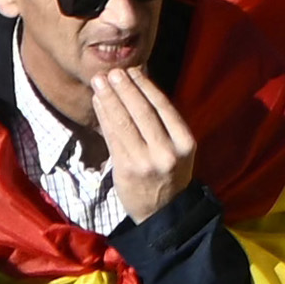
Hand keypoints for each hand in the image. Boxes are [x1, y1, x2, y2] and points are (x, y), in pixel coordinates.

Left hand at [86, 48, 197, 222]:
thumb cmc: (169, 174)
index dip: (146, 86)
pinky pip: (113, 139)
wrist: (162, 213)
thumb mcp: (177, 149)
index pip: (163, 107)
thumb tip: (141, 89)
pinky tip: (99, 105)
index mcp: (185, 141)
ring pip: (125, 124)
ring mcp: (145, 161)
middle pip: (142, 112)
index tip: (133, 70)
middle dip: (125, 89)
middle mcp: (167, 150)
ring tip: (100, 83)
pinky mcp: (125, 170)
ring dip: (110, 100)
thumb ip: (162, 123)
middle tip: (112, 72)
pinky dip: (104, 118)